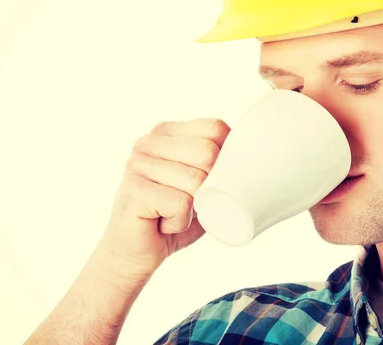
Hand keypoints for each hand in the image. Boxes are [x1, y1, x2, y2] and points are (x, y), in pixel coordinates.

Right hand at [102, 118, 230, 284]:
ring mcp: (137, 165)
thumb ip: (216, 163)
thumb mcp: (199, 183)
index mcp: (165, 132)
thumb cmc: (171, 216)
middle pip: (208, 153)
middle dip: (210, 186)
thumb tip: (249, 155)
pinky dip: (179, 223)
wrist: (133, 253)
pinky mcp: (135, 191)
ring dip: (193, 209)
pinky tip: (162, 223)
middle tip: (188, 202)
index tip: (208, 182)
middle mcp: (147, 142)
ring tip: (171, 213)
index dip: (225, 159)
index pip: (215, 128)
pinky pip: (181, 205)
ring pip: (196, 182)